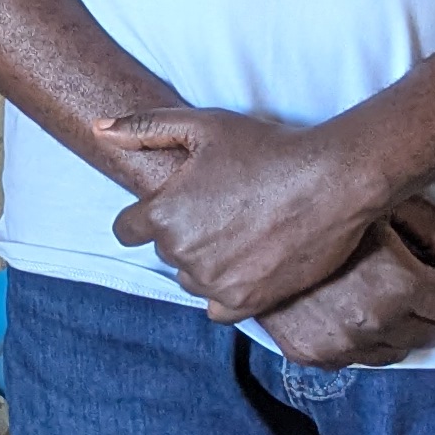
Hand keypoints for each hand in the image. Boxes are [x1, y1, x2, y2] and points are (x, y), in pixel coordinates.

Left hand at [101, 107, 397, 318]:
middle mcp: (182, 253)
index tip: (175, 207)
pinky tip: (248, 265)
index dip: (146, 217)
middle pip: (166, 251)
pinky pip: (216, 309)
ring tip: (243, 233)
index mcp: (163, 214)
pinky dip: (227, 291)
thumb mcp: (203, 125)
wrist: (335, 181)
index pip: (127, 230)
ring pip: (191, 279)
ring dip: (206, 263)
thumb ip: (144, 128)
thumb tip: (100, 130)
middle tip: (224, 210)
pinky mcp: (246, 302)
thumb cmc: (269, 148)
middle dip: (185, 233)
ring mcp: (213, 282)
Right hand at [260, 201, 434, 367]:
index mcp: (401, 283)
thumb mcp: (387, 203)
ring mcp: (342, 343)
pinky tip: (341, 312)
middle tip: (400, 284)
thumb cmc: (325, 207)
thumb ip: (434, 230)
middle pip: (432, 334)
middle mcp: (376, 320)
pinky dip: (356, 341)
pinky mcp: (312, 354)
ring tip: (369, 297)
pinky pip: (357, 361)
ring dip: (393, 330)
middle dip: (424, 310)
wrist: (248, 226)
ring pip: (397, 352)